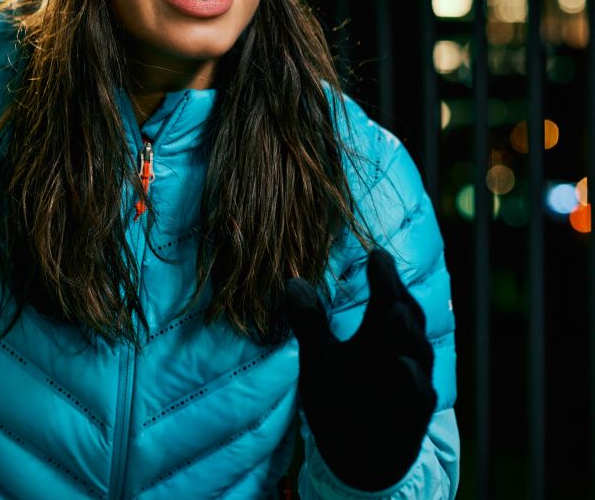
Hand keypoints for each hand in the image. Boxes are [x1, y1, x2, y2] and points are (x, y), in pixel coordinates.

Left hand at [285, 249, 435, 490]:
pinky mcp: (413, 415)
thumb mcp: (319, 358)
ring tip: (392, 312)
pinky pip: (417, 396)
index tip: (374, 252)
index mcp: (381, 336)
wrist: (354, 457)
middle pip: (407, 318)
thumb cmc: (340, 400)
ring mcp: (412, 384)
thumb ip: (310, 323)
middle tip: (383, 270)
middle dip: (396, 294)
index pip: (388, 298)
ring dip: (405, 332)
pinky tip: (401, 367)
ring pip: (417, 352)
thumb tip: (292, 281)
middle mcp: (402, 354)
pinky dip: (410, 381)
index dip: (384, 276)